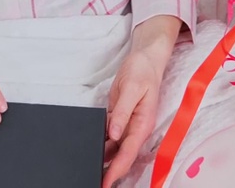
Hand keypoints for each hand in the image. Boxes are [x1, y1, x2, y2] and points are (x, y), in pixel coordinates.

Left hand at [103, 15, 181, 187]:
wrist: (145, 59)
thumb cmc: (142, 71)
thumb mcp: (132, 88)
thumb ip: (123, 112)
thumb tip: (114, 134)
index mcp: (142, 124)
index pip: (128, 152)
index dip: (116, 169)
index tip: (106, 182)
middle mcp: (136, 128)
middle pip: (122, 155)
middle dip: (110, 171)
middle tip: (95, 182)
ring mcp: (129, 124)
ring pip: (116, 148)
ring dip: (105, 159)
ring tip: (90, 170)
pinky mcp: (121, 118)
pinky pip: (111, 136)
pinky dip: (102, 144)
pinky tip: (92, 150)